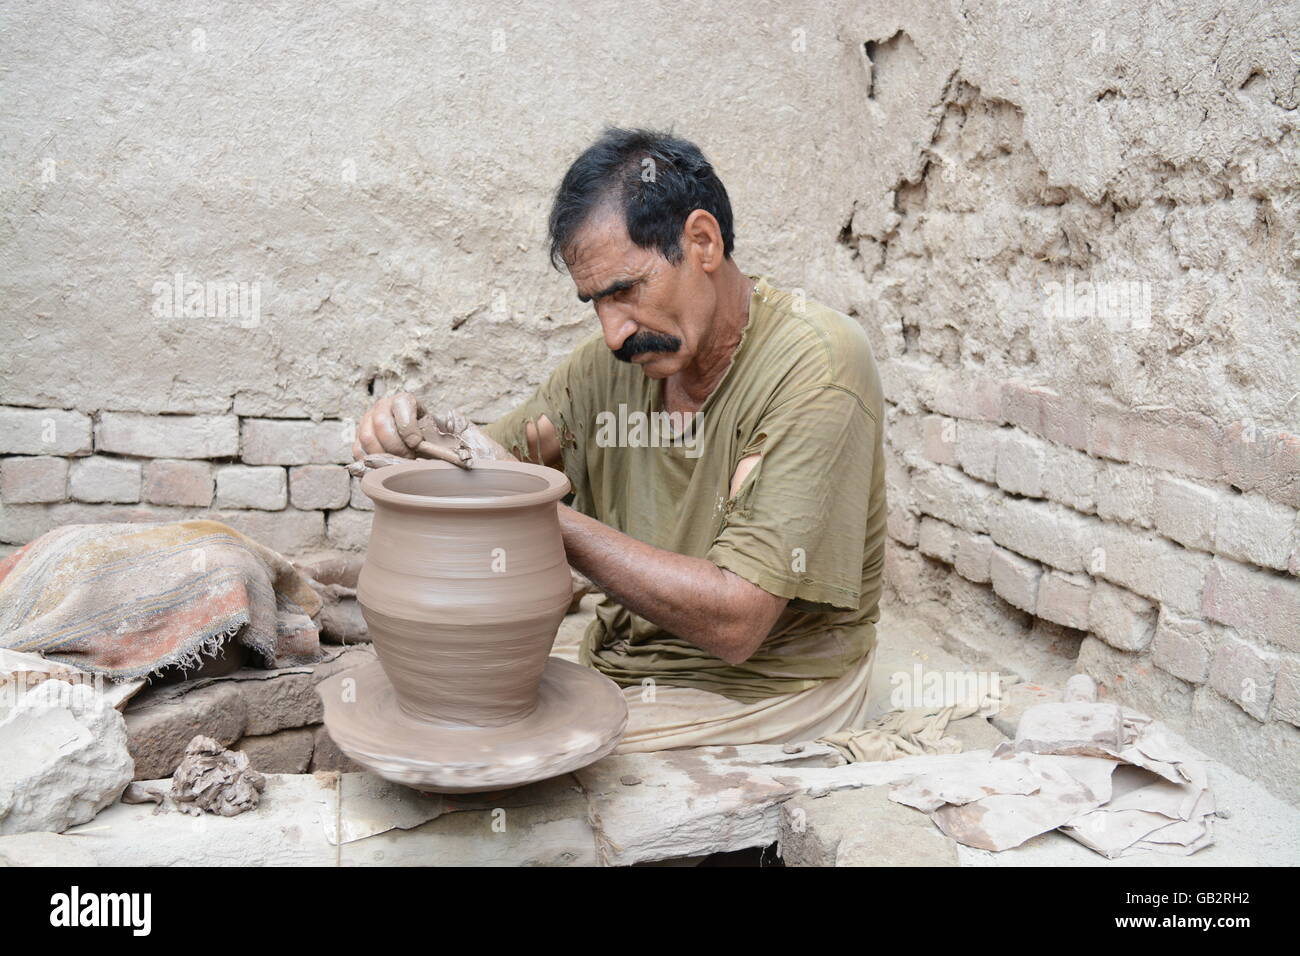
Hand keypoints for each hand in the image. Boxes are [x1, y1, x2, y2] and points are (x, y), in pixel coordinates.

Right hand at [349, 392, 514, 473]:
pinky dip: (370, 463)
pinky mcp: (361, 444)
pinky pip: (358, 452)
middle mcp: (384, 408)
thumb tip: (450, 417)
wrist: (438, 458)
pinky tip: (387, 470)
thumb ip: (456, 423)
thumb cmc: (450, 444)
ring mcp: (369, 425)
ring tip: (402, 467)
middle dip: (395, 447)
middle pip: (378, 423)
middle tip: (411, 462)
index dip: (407, 427)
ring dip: (384, 457)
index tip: (419, 444)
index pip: (400, 404)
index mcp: (407, 401)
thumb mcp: (459, 430)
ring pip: (366, 438)